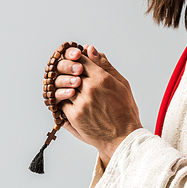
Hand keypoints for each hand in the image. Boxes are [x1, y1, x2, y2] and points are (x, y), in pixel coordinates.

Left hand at [54, 44, 141, 166]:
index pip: (81, 59)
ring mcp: (80, 103)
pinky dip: (63, 98)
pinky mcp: (74, 116)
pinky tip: (69, 99)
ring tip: (71, 87)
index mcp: (102, 79)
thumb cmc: (125, 112)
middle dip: (69, 70)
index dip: (77, 58)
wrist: (123, 138)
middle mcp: (90, 89)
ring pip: (63, 85)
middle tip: (72, 73)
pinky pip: (61, 101)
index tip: (77, 61)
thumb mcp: (122, 84)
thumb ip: (105, 65)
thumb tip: (90, 49)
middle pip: (69, 71)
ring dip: (64, 84)